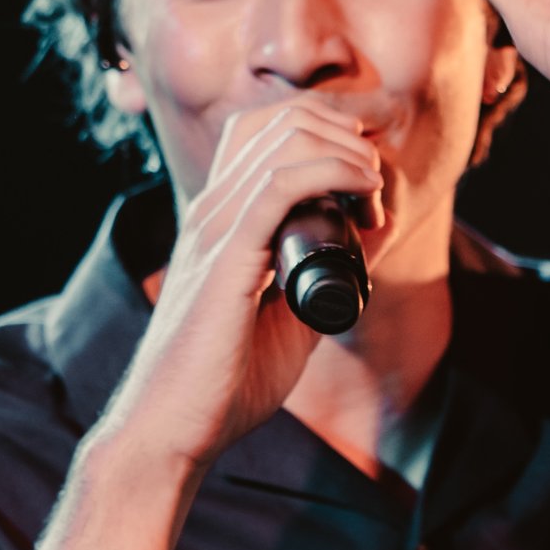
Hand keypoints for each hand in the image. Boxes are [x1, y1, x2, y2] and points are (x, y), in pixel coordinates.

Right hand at [96, 98, 386, 473]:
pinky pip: (279, 185)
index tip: (369, 172)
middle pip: (281, 120)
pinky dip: (332, 173)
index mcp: (217, 218)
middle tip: (377, 182)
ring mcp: (213, 228)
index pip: (265, 129)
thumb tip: (369, 239)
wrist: (171, 430)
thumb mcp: (286, 317)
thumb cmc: (221, 383)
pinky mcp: (224, 257)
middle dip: (345, 132)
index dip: (326, 129)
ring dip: (348, 152)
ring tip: (375, 191)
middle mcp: (211, 209)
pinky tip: (363, 190)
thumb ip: (317, 278)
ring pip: (285, 140)